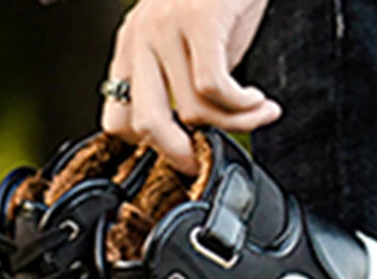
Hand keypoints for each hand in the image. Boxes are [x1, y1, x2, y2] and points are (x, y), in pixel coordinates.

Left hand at [101, 0, 280, 174]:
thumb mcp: (188, 42)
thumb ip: (182, 83)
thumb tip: (196, 133)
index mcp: (130, 47)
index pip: (117, 121)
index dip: (150, 147)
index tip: (185, 151)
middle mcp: (141, 37)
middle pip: (146, 126)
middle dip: (182, 156)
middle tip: (209, 161)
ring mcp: (166, 27)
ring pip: (193, 111)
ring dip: (235, 124)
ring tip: (257, 112)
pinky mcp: (200, 20)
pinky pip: (214, 89)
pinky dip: (242, 108)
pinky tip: (258, 101)